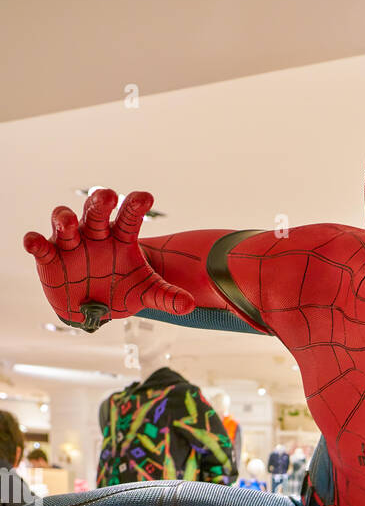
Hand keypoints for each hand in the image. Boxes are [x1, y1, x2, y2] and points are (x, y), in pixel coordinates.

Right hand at [23, 189, 193, 330]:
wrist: (96, 308)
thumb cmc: (123, 291)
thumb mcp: (147, 293)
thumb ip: (167, 296)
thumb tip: (190, 305)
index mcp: (120, 237)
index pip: (129, 216)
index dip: (135, 206)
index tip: (145, 197)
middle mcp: (95, 234)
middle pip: (96, 212)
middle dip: (100, 203)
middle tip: (107, 196)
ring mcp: (71, 243)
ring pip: (64, 222)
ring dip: (64, 218)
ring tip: (68, 222)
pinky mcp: (50, 257)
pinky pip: (40, 245)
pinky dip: (34, 242)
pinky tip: (32, 242)